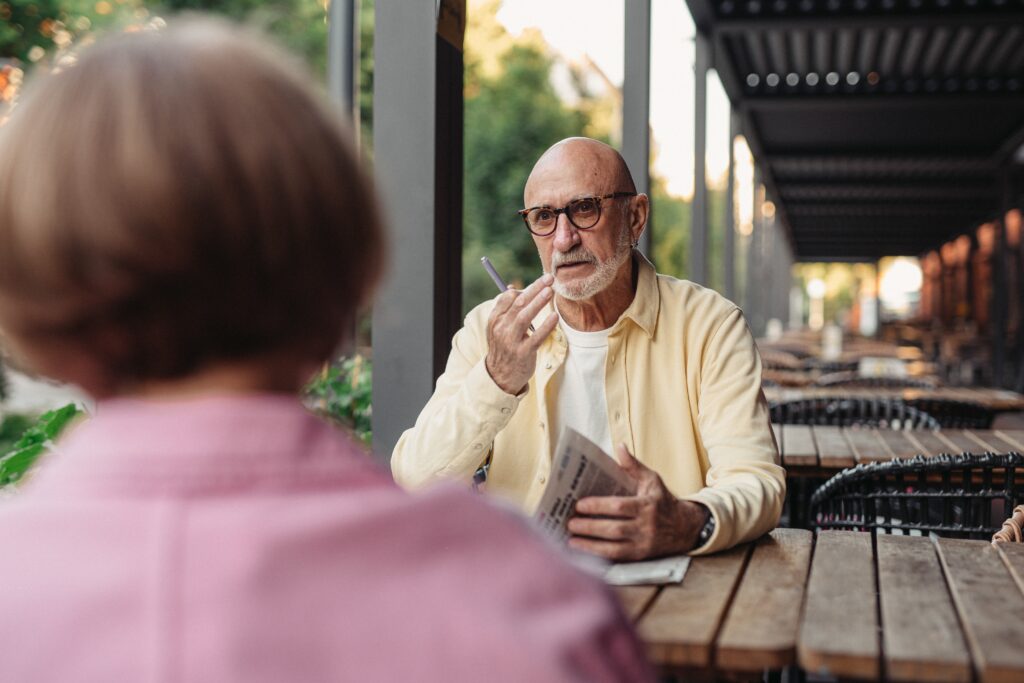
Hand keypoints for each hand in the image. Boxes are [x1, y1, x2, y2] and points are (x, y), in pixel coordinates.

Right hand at [484, 273, 558, 394]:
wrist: (499, 377)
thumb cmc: (504, 349)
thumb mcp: (498, 328)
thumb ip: (505, 309)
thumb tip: (512, 287)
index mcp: (495, 320)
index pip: (507, 298)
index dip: (524, 288)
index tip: (540, 283)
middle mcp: (501, 328)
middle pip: (517, 303)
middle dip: (534, 288)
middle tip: (549, 278)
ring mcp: (511, 341)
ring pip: (524, 316)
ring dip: (538, 302)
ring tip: (550, 291)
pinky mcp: (523, 353)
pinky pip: (535, 337)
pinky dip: (546, 326)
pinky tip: (554, 316)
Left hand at [566, 444, 708, 560]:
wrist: (685, 528)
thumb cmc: (663, 501)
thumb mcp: (652, 480)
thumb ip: (633, 465)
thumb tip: (619, 446)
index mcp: (647, 505)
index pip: (619, 506)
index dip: (598, 506)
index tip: (579, 504)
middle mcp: (646, 527)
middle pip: (615, 529)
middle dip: (590, 527)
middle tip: (570, 522)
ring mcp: (644, 544)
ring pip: (615, 548)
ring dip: (590, 545)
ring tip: (571, 539)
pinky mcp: (641, 557)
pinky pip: (618, 559)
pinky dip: (599, 556)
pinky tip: (583, 552)